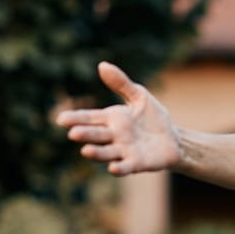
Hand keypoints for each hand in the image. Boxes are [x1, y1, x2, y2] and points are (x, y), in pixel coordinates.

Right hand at [55, 61, 182, 174]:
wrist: (173, 139)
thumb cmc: (153, 118)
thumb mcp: (139, 96)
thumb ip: (121, 83)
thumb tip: (102, 65)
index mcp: (111, 119)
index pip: (90, 118)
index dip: (76, 118)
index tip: (61, 119)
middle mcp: (113, 136)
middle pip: (96, 135)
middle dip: (85, 134)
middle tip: (73, 133)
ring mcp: (123, 151)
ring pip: (106, 152)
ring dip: (96, 153)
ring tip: (85, 151)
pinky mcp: (137, 163)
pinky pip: (126, 167)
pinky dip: (119, 168)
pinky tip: (113, 167)